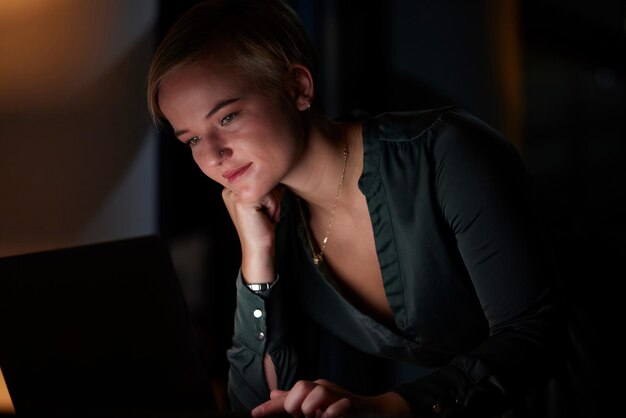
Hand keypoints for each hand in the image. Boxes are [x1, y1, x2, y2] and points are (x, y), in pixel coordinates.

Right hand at [222, 186, 283, 282]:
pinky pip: (268, 194)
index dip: (268, 192)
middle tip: (267, 215)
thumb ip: (262, 185)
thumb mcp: (261, 201)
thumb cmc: (262, 226)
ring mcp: (234, 195)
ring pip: (266, 186)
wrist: (258, 248)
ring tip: (268, 216)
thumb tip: (275, 168)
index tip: (265, 210)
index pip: (257, 177)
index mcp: (231, 189)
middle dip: (272, 197)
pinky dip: (274, 206)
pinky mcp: (243, 202)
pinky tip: (268, 218)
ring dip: (274, 202)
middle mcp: (229, 190)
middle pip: (261, 179)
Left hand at [250, 379, 410, 417]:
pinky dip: (331, 413)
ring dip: (313, 408)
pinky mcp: (352, 405)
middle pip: (301, 386)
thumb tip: (274, 395)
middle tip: (304, 416)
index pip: (289, 396)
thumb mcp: (316, 406)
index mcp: (313, 390)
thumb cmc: (342, 409)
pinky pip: (339, 405)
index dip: (271, 406)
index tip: (254, 414)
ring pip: (317, 391)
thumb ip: (296, 400)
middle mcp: (324, 388)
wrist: (375, 412)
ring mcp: (339, 395)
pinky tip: (328, 417)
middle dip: (297, 404)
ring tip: (318, 417)